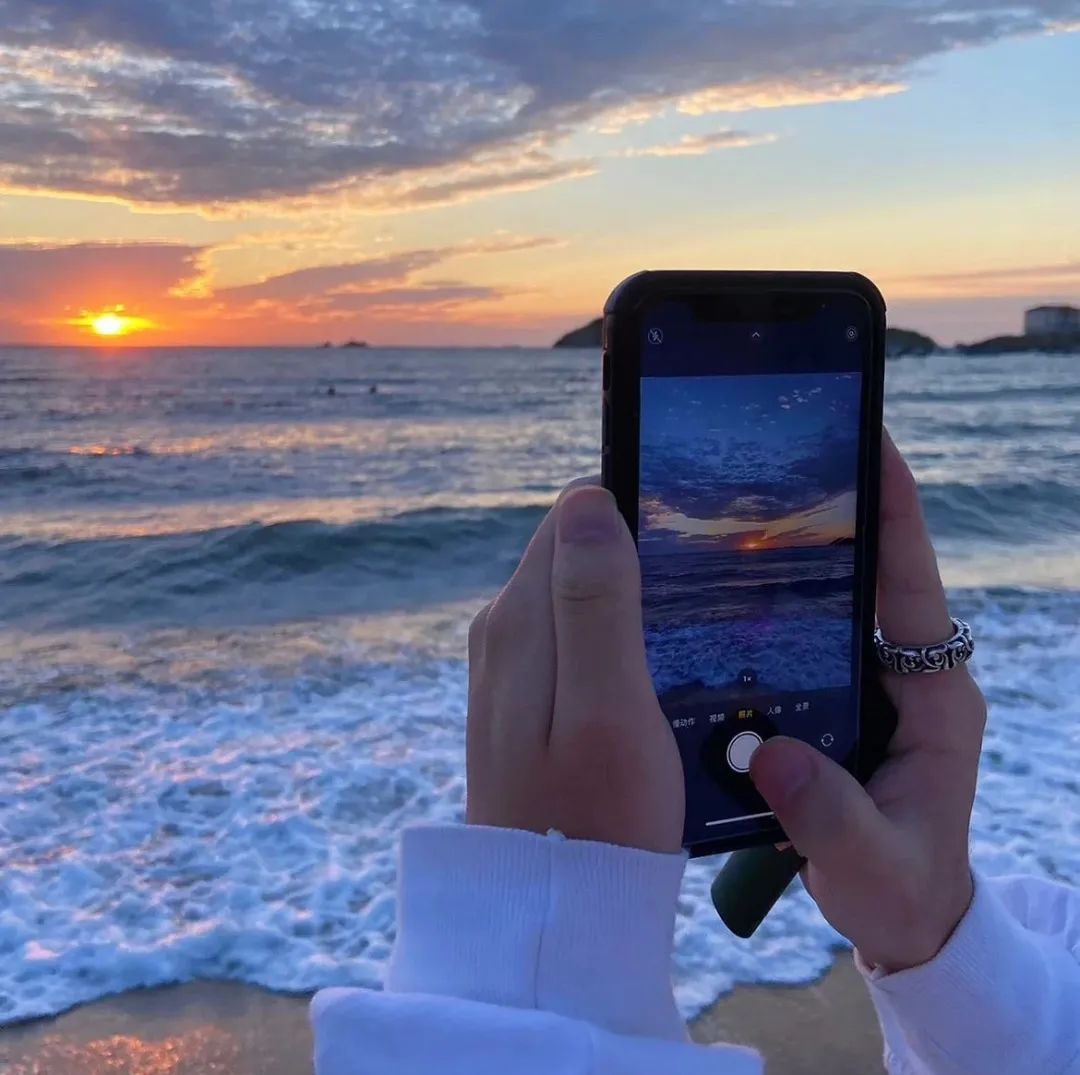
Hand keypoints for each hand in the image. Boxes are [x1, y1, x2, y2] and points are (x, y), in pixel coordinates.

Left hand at [466, 482, 683, 853]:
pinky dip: (619, 637)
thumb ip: (595, 602)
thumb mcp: (607, 707)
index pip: (575, 517)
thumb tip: (587, 499)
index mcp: (520, 618)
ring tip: (695, 625)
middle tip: (710, 586)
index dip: (636, 512)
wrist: (551, 908)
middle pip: (577, 552)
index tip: (695, 533)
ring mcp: (510, 665)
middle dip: (639, 554)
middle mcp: (504, 629)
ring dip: (634, 598)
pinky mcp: (526, 698)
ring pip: (580, 594)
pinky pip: (576, 638)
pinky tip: (660, 667)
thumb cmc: (596, 814)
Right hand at [750, 431, 984, 972]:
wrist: (900, 917)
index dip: (896, 512)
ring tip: (726, 510)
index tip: (872, 442)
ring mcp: (862, 683)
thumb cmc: (903, 892)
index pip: (915, 584)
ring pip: (824, 602)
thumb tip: (768, 755)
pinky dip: (759, 610)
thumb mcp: (875, 866)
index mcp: (935, 695)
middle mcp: (900, 672)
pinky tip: (705, 593)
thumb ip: (831, 819)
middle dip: (829, 512)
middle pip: (866, 572)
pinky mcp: (828, 698)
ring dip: (784, 557)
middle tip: (774, 458)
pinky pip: (793, 638)